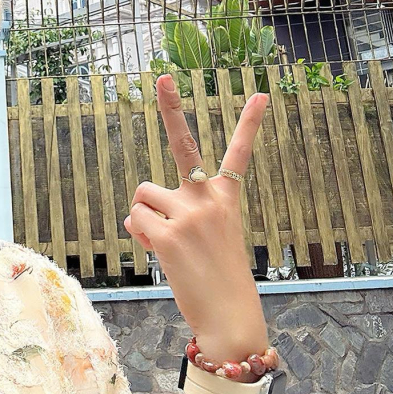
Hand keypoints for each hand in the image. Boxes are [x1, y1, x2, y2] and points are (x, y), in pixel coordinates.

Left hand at [123, 74, 269, 371]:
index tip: (260, 94)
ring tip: (167, 243)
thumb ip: (172, 216)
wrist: (229, 317)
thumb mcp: (202, 238)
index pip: (240, 153)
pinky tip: (159, 253)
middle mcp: (208, 199)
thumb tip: (132, 215)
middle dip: (171, 106)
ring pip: (143, 194)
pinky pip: (135, 219)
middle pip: (181, 145)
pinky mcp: (167, 235)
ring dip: (145, 216)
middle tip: (163, 77)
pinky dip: (139, 235)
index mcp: (226, 198)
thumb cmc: (216, 277)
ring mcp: (188, 214)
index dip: (250, 123)